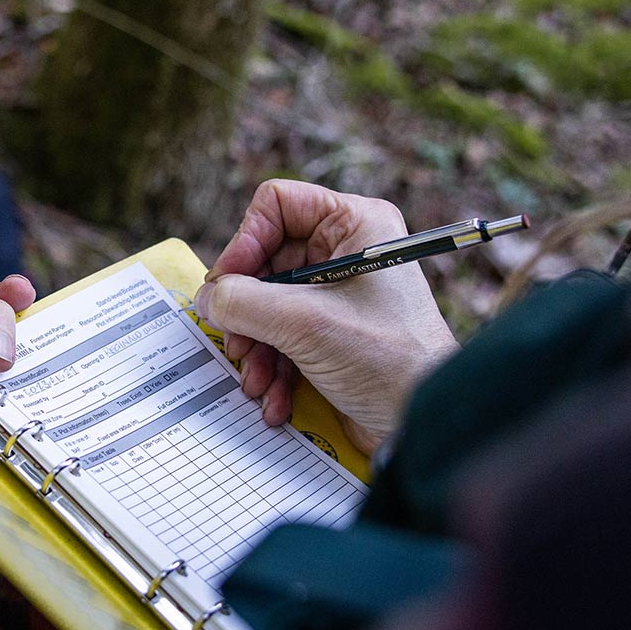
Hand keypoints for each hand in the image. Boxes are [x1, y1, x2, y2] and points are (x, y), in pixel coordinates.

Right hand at [197, 180, 457, 452]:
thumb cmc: (389, 361)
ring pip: (269, 304)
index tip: (227, 285)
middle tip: (237, 343)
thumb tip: (207, 299)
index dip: (245, 241)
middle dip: (247, 310)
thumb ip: (244, 302)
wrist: (423, 424)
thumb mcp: (305, 323)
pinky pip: (284, 336)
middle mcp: (348, 251)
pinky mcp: (334, 333)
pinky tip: (276, 399)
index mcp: (355, 224)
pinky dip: (274, 368)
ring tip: (257, 380)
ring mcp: (340, 294)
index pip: (278, 205)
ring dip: (257, 346)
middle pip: (266, 260)